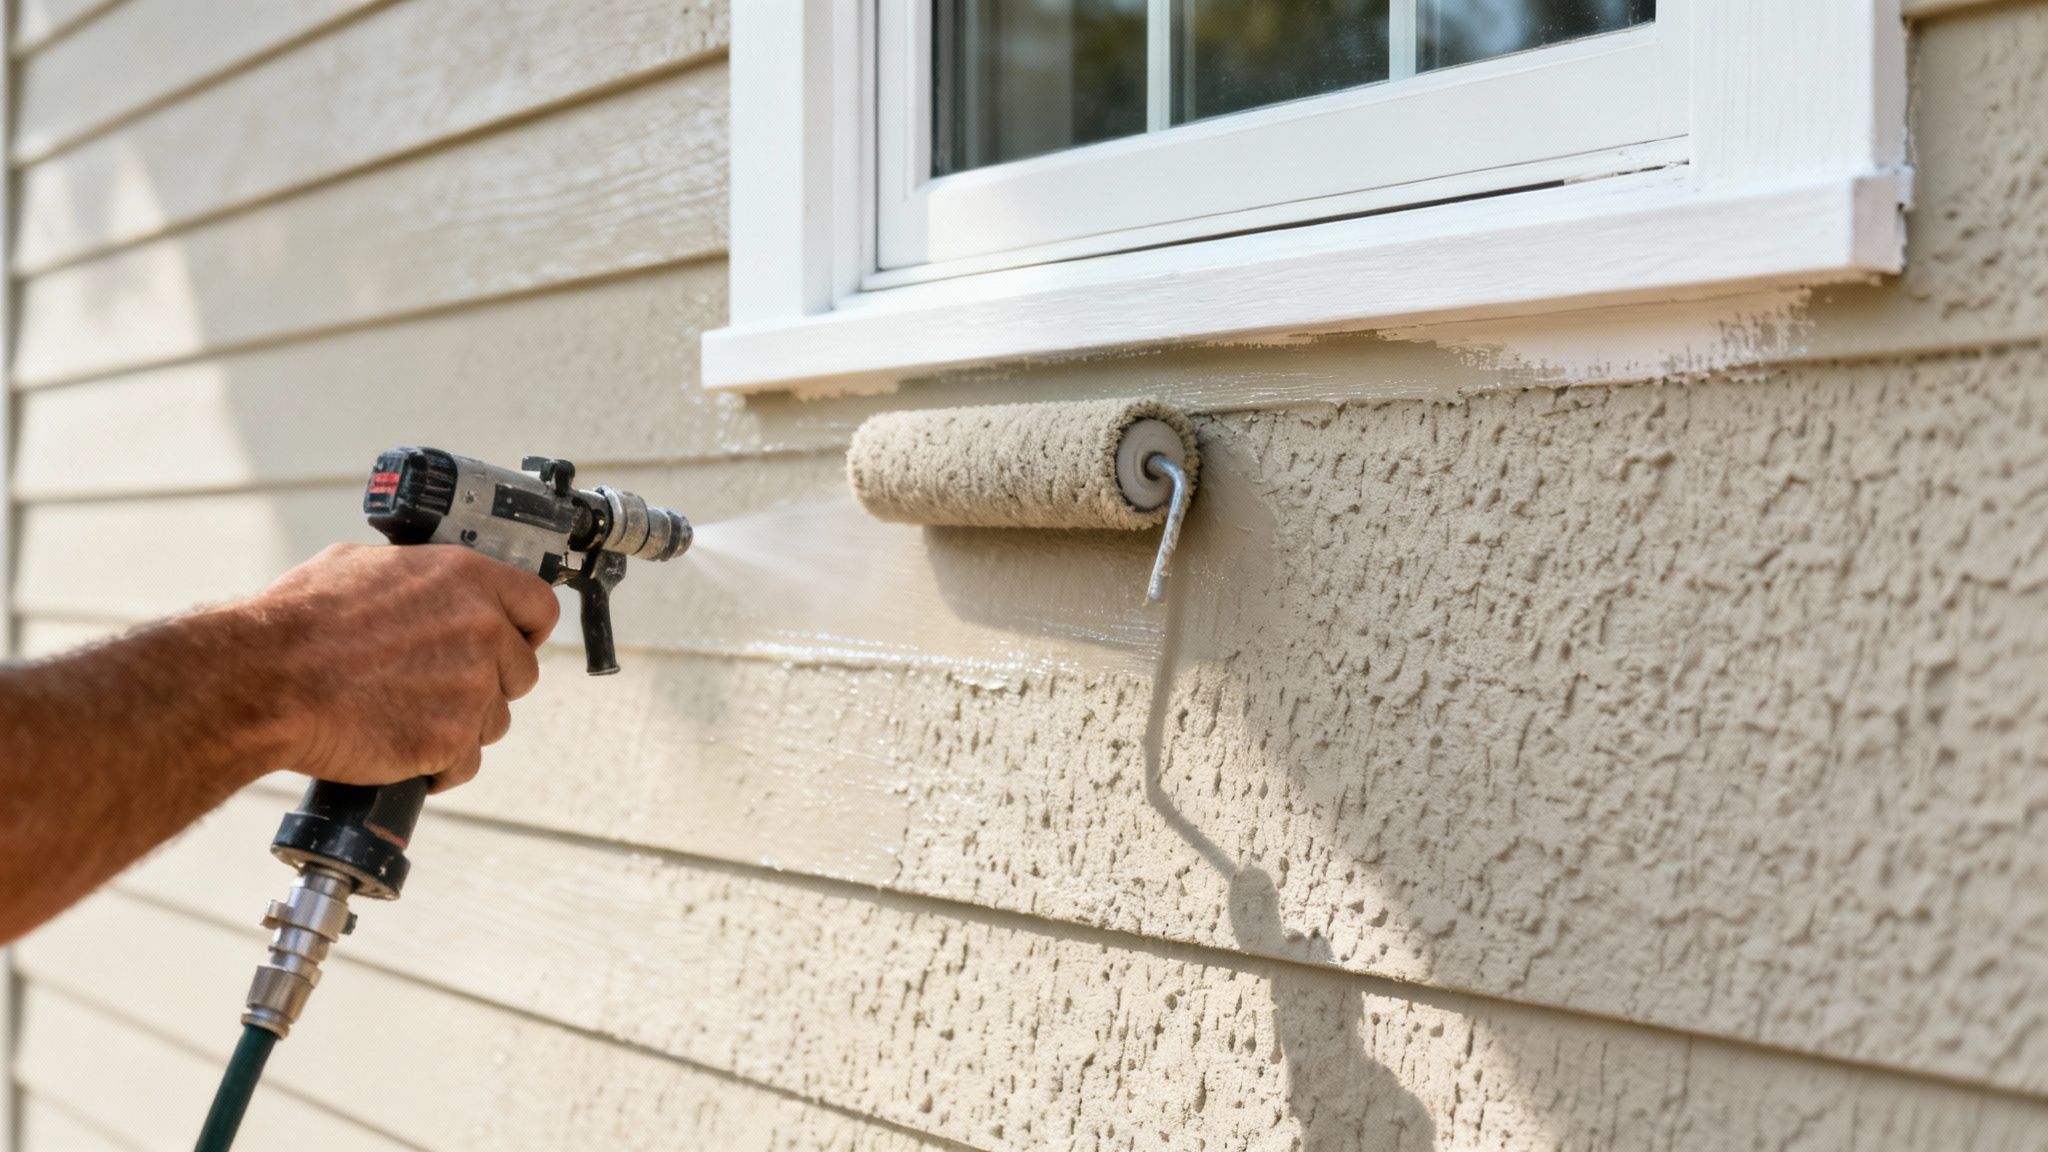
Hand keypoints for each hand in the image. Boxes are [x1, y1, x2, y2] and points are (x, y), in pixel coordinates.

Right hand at [249, 543, 560, 791]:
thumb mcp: (360, 566)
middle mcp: (482, 629)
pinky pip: (465, 763)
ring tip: (408, 720)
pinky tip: (406, 755)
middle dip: (490, 685)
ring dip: (462, 727)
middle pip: (521, 672)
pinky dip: (440, 767)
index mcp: (467, 579)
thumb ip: (415, 578)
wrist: (266, 679)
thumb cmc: (299, 620)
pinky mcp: (451, 740)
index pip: (540, 606)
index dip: (526, 631)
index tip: (512, 644)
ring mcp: (471, 687)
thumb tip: (422, 585)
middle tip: (441, 690)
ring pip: (494, 722)